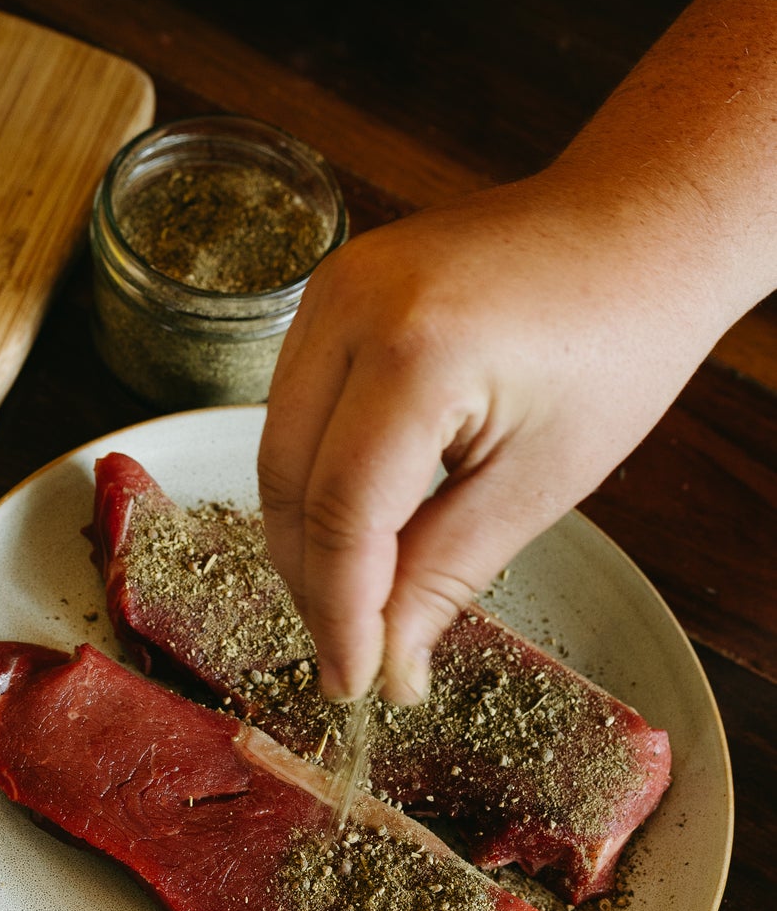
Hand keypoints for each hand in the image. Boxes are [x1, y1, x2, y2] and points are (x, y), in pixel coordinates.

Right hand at [257, 170, 727, 704]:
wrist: (634, 228)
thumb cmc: (617, 341)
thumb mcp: (542, 480)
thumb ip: (446, 573)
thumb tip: (387, 666)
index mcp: (411, 352)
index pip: (340, 512)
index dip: (340, 611)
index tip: (355, 683)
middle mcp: (345, 307)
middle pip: (285, 480)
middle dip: (315, 581)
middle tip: (357, 657)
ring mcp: (327, 289)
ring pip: (276, 445)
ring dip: (308, 532)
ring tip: (360, 600)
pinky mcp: (327, 290)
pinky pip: (294, 403)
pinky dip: (315, 473)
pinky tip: (360, 524)